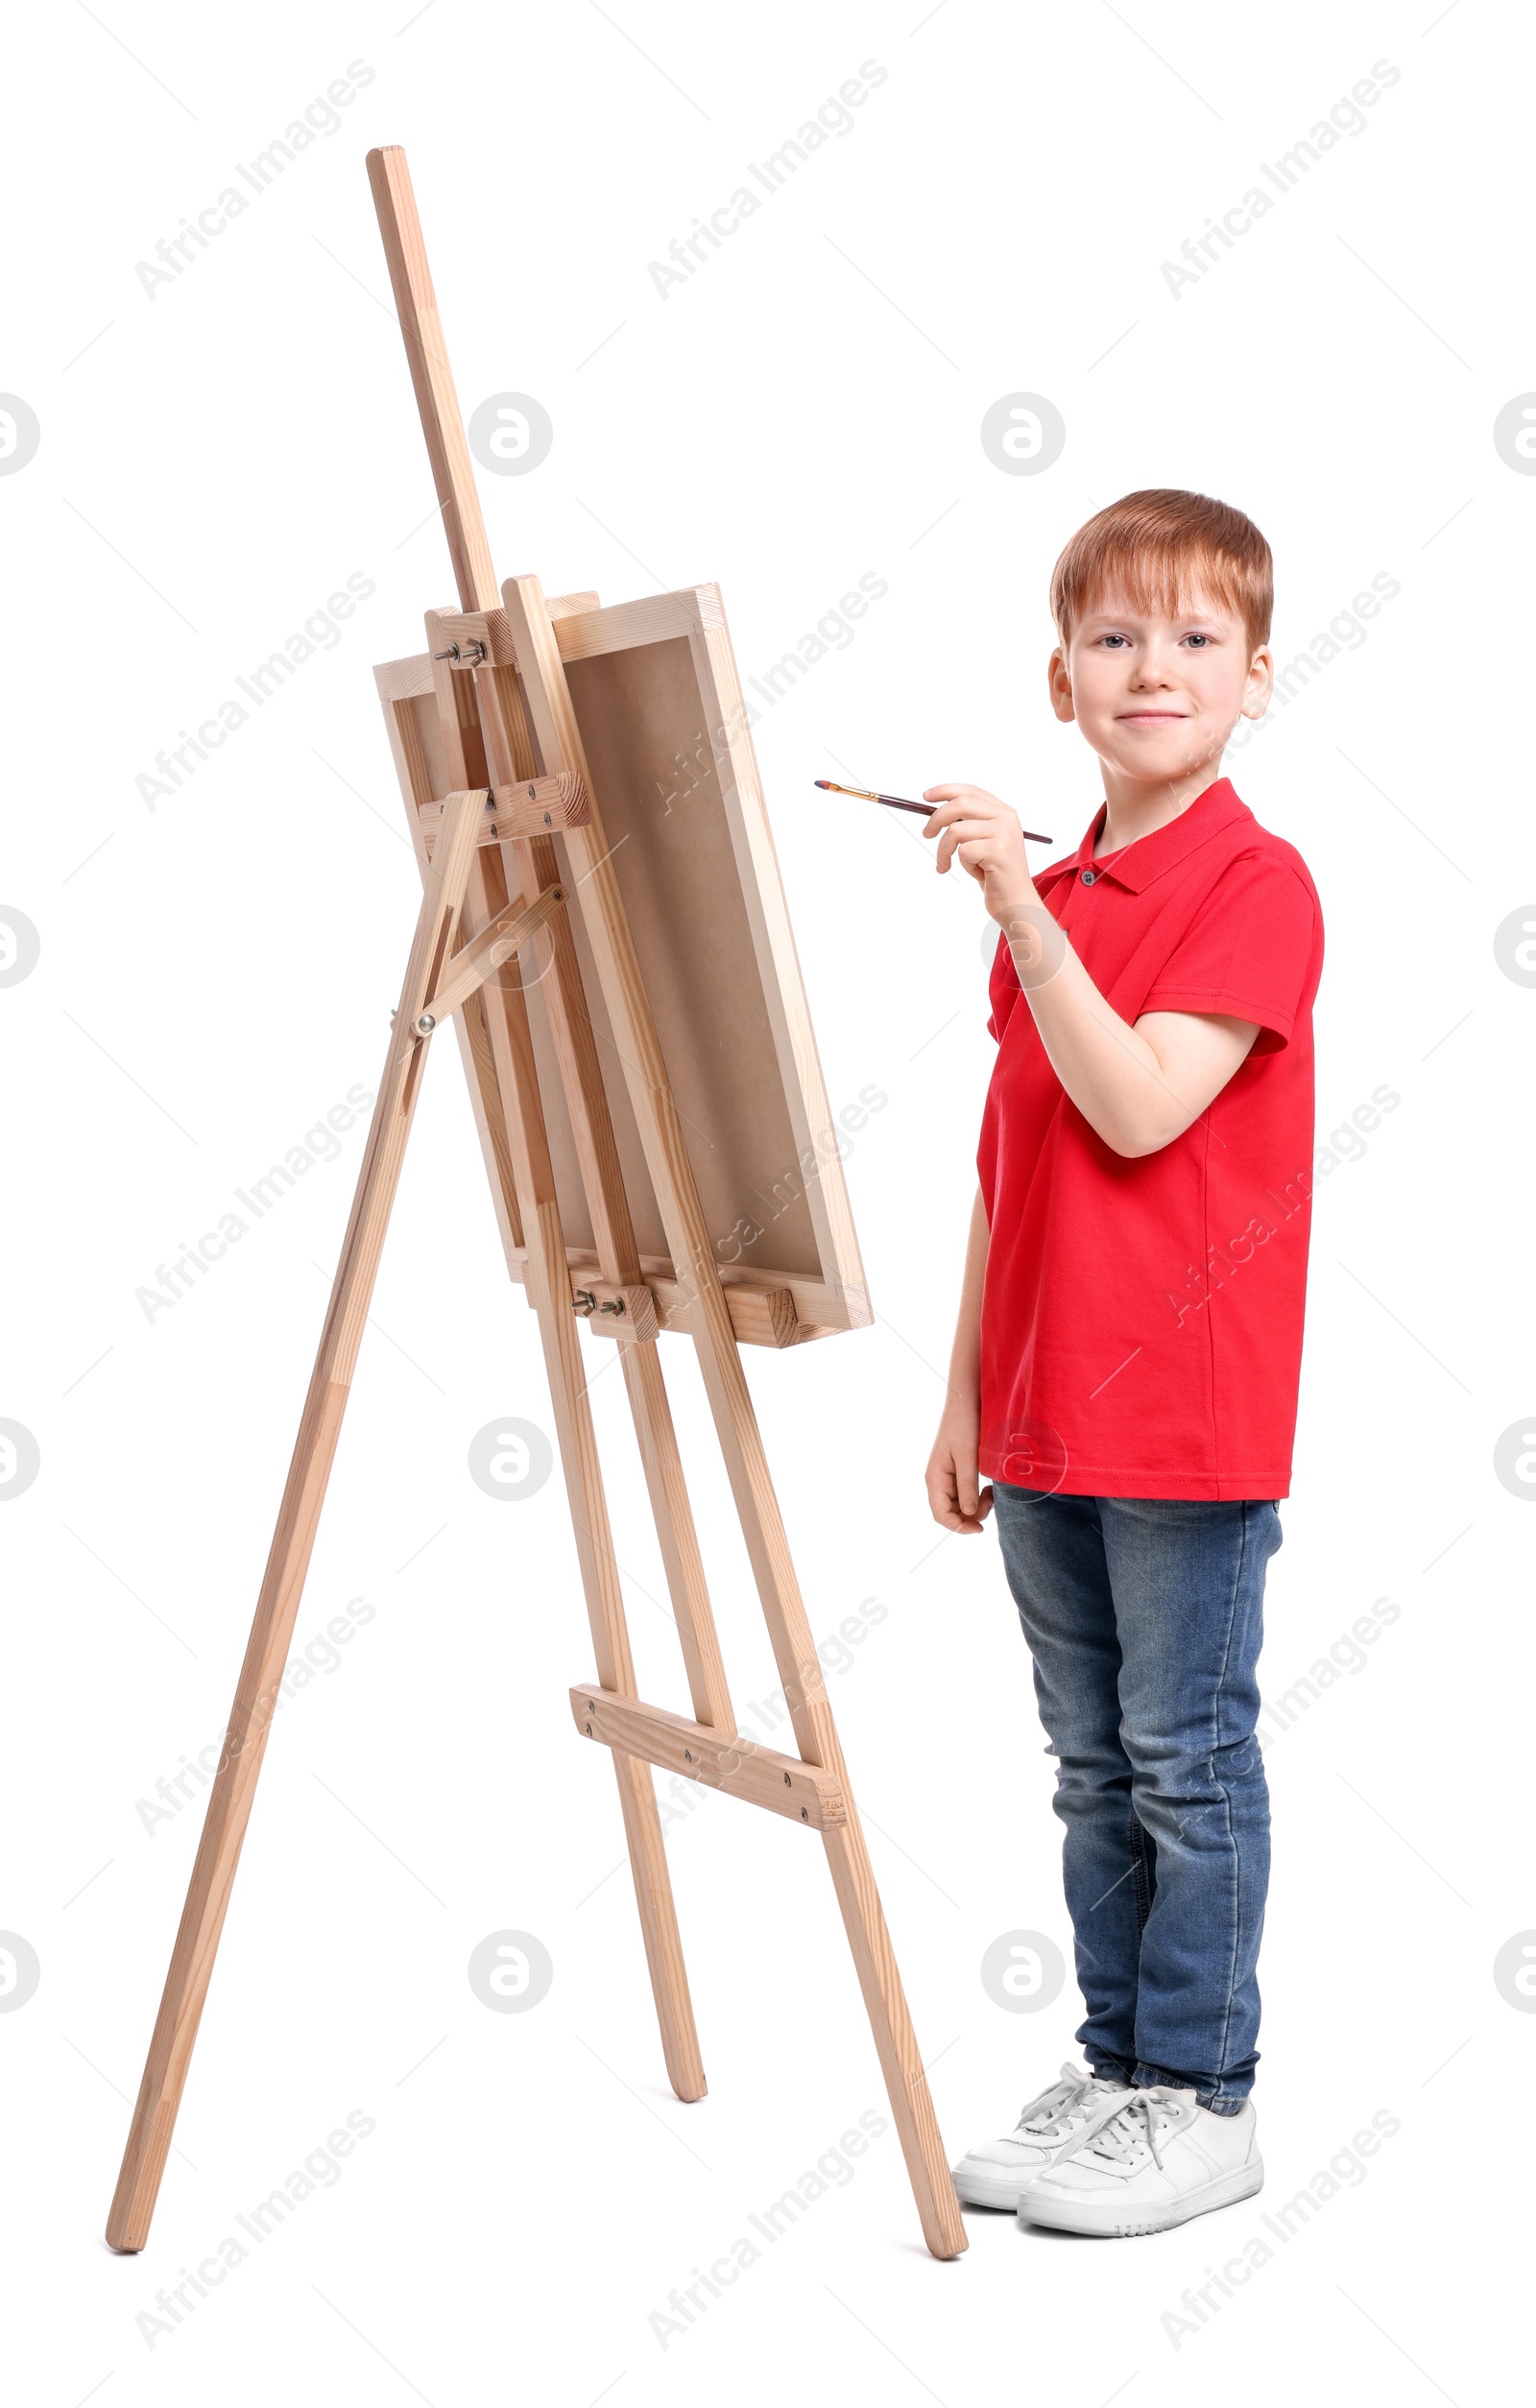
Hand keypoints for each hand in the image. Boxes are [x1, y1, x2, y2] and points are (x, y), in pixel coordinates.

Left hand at [922, 783, 1036, 926]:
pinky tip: (978, 874)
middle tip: (926, 835)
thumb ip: (969, 823)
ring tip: (950, 864)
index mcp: (1004, 812)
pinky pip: (963, 851)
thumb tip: (936, 812)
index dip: (945, 791)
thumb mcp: (984, 842)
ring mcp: (1004, 833)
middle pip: (959, 804)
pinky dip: (963, 866)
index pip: (970, 790)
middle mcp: (1006, 818)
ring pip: (956, 830)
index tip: (926, 797)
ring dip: (945, 850)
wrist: (1017, 903)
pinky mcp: (998, 850)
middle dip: (936, 819)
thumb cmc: (996, 875)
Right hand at [925, 1403, 993, 1534]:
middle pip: (950, 1512)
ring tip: (992, 1494)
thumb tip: (970, 1513)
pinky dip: (977, 1496)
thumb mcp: (968, 1456)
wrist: (967, 1401)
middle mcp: (938, 1480)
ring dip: (975, 1506)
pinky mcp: (958, 1471)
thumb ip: (967, 1485)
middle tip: (991, 1502)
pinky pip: (965, 1493)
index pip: (941, 1515)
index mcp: (935, 1478)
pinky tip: (990, 1487)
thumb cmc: (965, 1425)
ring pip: (959, 1505)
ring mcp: (947, 1476)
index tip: (981, 1528)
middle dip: (971, 1516)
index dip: (959, 1527)